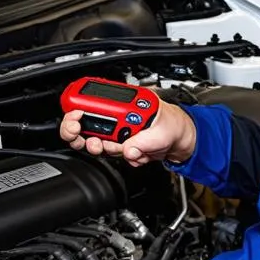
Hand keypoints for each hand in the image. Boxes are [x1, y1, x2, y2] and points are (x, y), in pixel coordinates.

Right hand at [59, 99, 196, 165]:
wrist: (183, 141)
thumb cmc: (174, 125)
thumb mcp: (161, 132)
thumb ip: (143, 142)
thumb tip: (128, 150)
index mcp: (125, 102)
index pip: (92, 101)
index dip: (78, 108)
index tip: (76, 118)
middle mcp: (118, 115)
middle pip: (86, 122)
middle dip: (83, 133)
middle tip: (90, 140)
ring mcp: (118, 131)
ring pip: (96, 141)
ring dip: (106, 148)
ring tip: (121, 148)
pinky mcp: (122, 145)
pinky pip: (114, 155)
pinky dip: (125, 158)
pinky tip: (138, 153)